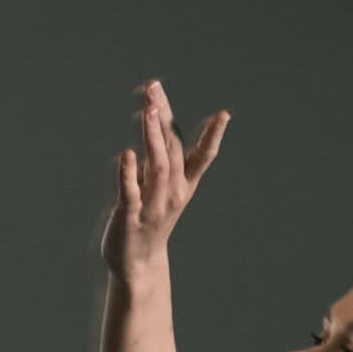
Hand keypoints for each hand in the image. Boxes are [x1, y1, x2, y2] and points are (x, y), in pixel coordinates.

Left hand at [100, 80, 229, 277]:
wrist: (137, 263)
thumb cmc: (147, 219)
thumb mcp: (159, 185)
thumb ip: (158, 153)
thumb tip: (153, 114)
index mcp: (183, 186)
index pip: (201, 156)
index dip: (214, 136)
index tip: (225, 115)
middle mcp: (173, 193)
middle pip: (172, 150)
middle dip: (164, 118)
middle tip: (155, 88)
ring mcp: (153, 204)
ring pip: (158, 166)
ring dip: (153, 137)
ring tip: (149, 110)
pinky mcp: (130, 216)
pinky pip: (131, 192)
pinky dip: (129, 173)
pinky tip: (126, 154)